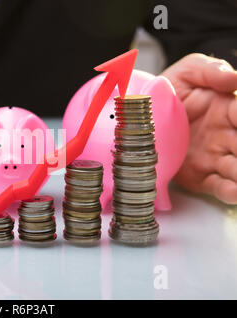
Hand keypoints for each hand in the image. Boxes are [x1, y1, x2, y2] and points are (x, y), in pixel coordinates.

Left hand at [162, 53, 236, 203]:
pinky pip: (219, 186)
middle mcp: (225, 136)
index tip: (236, 120)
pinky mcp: (200, 176)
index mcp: (228, 109)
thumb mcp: (188, 72)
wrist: (143, 111)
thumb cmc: (170, 89)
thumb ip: (211, 71)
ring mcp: (214, 158)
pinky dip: (230, 192)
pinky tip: (234, 193)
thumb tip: (235, 79)